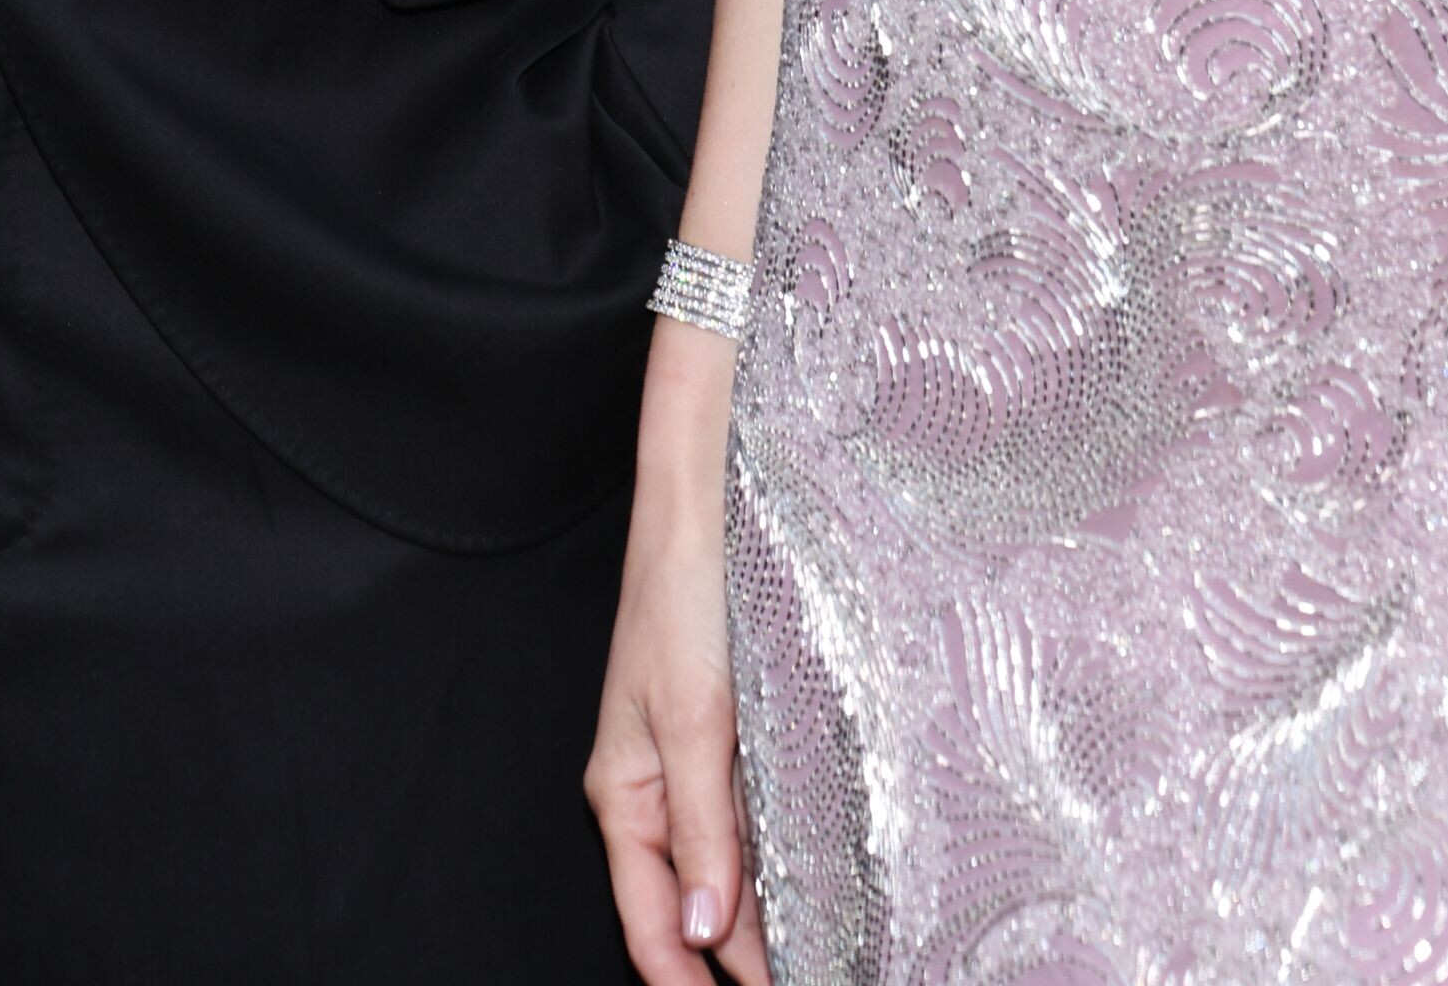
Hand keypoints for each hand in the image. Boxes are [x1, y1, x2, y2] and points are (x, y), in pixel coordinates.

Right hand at [587, 339, 770, 984]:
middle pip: (691, 905)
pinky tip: (822, 885)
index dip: (690, 981)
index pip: (648, 923)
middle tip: (812, 977)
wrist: (704, 509)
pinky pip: (752, 821)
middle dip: (737, 957)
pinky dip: (779, 860)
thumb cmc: (681, 598)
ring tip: (824, 953)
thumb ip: (705, 827)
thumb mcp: (693, 717)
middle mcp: (657, 791)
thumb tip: (707, 930)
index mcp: (623, 794)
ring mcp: (696, 767)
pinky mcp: (731, 738)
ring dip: (765, 914)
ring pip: (728, 869)